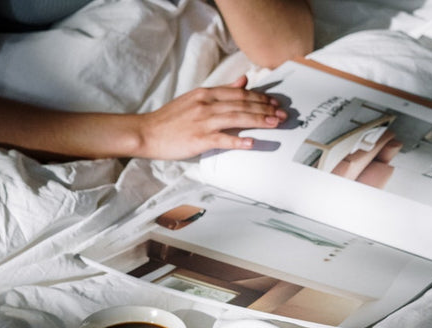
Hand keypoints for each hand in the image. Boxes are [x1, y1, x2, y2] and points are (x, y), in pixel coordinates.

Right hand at [133, 75, 286, 159]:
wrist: (147, 132)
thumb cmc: (171, 118)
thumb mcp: (196, 97)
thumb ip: (221, 90)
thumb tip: (243, 81)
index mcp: (207, 94)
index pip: (240, 93)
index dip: (260, 97)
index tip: (275, 102)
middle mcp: (207, 105)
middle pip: (242, 104)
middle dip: (266, 109)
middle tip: (283, 114)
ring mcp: (203, 122)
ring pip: (237, 119)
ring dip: (259, 120)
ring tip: (275, 123)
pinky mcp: (199, 139)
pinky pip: (223, 140)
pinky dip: (239, 141)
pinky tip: (253, 142)